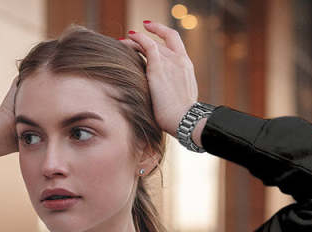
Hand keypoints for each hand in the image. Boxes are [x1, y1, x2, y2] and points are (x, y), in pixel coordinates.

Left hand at [120, 21, 199, 136]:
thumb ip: (173, 92)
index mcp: (187, 67)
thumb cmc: (182, 118)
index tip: (154, 31)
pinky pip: (147, 45)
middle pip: (162, 43)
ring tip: (124, 41)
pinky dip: (138, 38)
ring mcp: (170, 62)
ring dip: (137, 40)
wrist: (185, 120)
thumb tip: (162, 101)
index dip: (164, 34)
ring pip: (152, 43)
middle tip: (133, 39)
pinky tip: (129, 38)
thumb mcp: (181, 101)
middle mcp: (180, 60)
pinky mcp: (159, 67)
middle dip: (147, 39)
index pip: (175, 44)